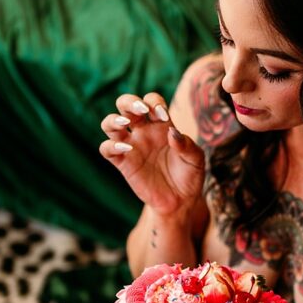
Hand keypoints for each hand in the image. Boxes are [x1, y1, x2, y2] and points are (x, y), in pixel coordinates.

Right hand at [98, 92, 205, 217]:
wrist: (181, 200)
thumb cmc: (189, 175)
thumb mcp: (195, 159)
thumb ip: (186, 145)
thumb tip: (171, 132)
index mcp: (161, 125)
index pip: (152, 101)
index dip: (155, 102)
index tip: (164, 115)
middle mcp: (143, 132)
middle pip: (126, 105)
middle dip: (130, 101)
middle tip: (142, 110)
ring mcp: (131, 146)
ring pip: (110, 124)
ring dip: (113, 119)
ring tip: (125, 123)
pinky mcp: (123, 163)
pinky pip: (107, 149)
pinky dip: (111, 145)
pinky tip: (125, 148)